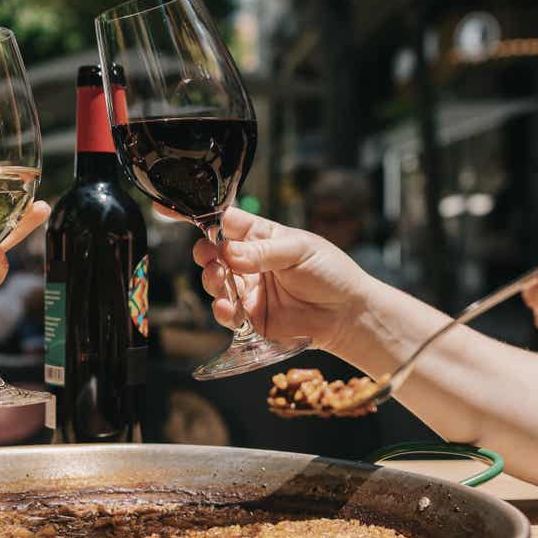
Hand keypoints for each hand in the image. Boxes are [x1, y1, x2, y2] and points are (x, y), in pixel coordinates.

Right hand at [191, 208, 374, 355]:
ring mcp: (250, 291)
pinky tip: (228, 308)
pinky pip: (228, 314)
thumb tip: (228, 251)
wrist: (348, 314)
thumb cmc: (330, 273)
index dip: (208, 220)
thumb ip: (262, 252)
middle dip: (207, 255)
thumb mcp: (299, 250)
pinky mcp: (252, 318)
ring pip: (216, 284)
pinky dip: (223, 311)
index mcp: (261, 238)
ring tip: (220, 280)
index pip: (227, 223)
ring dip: (212, 281)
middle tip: (212, 259)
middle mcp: (250, 263)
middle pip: (214, 254)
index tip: (190, 219)